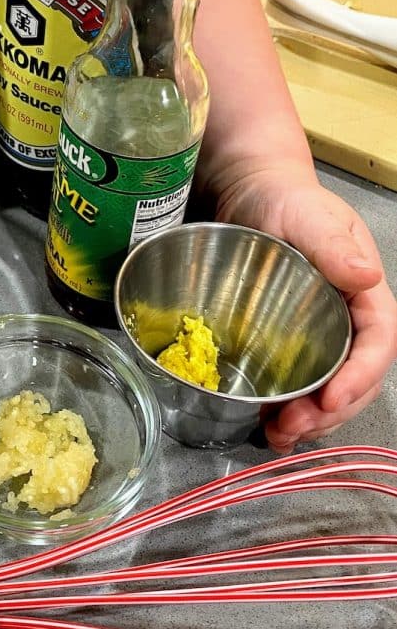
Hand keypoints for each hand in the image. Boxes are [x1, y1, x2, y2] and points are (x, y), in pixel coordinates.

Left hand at [216, 167, 396, 453]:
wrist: (249, 193)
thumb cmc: (284, 199)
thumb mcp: (308, 216)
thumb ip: (332, 245)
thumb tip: (366, 277)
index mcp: (364, 293)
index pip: (378, 343)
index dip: (360, 377)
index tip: (330, 399)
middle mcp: (347, 319)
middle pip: (354, 377)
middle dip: (329, 411)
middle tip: (293, 427)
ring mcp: (318, 333)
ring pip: (327, 388)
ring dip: (309, 419)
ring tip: (277, 435)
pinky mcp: (287, 341)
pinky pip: (297, 381)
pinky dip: (286, 407)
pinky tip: (267, 424)